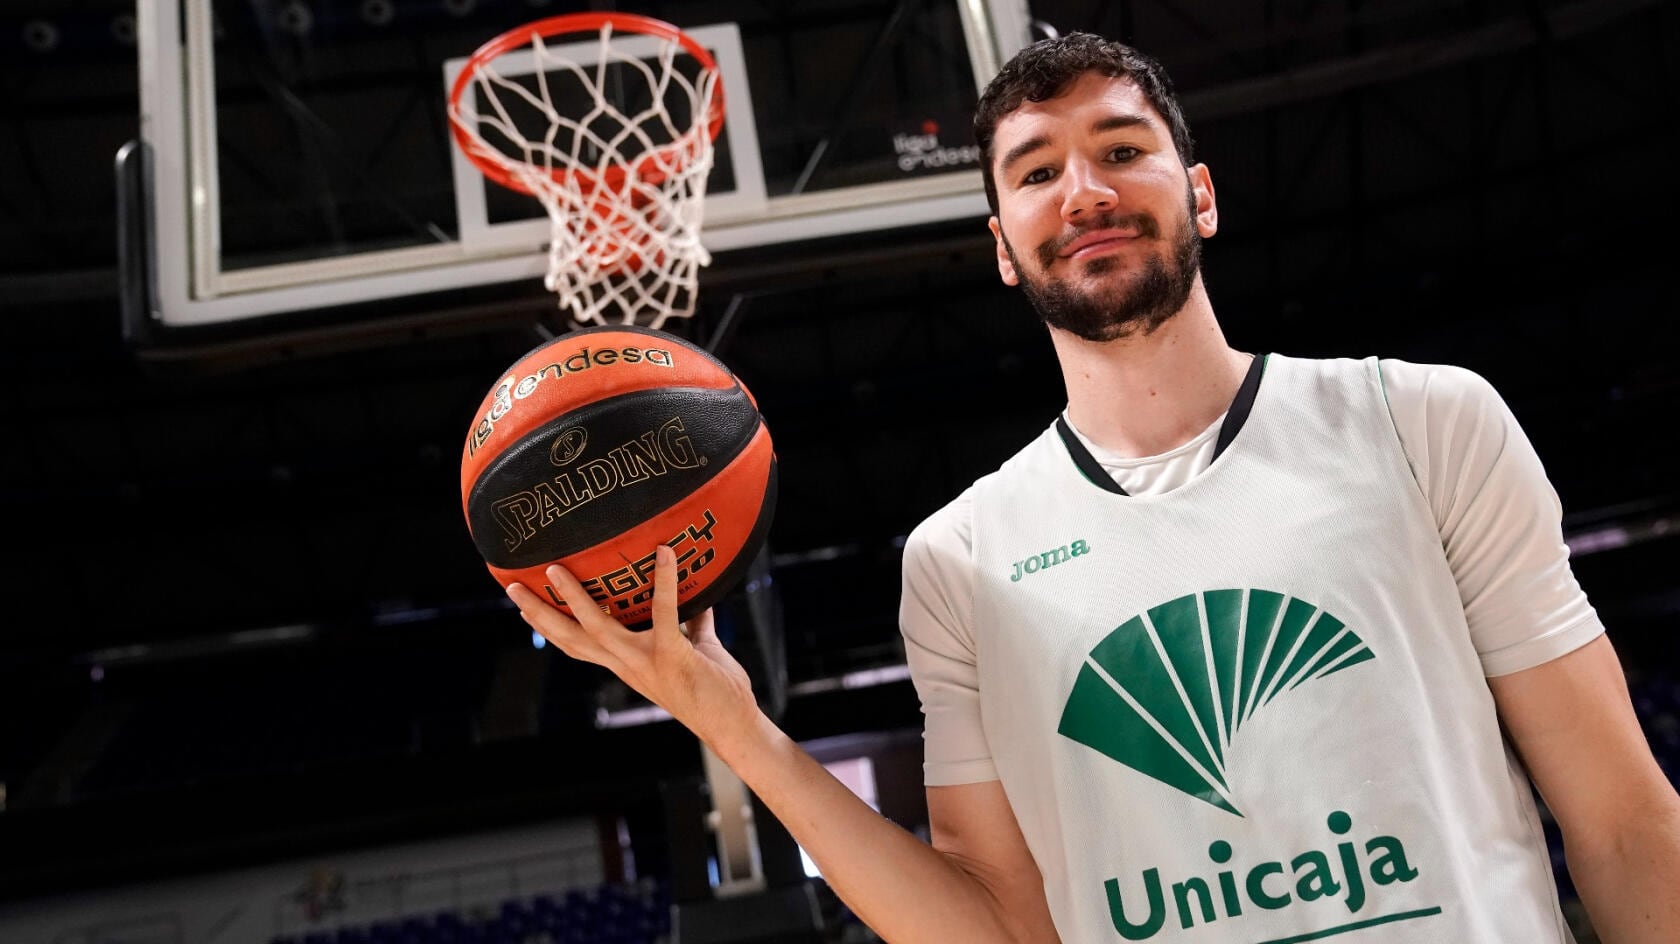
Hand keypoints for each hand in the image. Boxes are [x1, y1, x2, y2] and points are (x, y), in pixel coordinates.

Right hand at [505, 546, 758, 740]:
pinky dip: (664, 581)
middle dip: (541, 614)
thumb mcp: (697, 649)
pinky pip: (665, 613)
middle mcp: (627, 665)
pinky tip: (664, 552)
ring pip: (598, 628)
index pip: (578, 645)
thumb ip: (692, 623)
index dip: (549, 626)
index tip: (524, 606)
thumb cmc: (716, 688)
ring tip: (556, 569)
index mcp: (626, 664)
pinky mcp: (672, 656)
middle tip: (512, 587)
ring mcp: (646, 662)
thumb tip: (698, 593)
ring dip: (575, 599)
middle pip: (571, 638)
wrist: (735, 726)